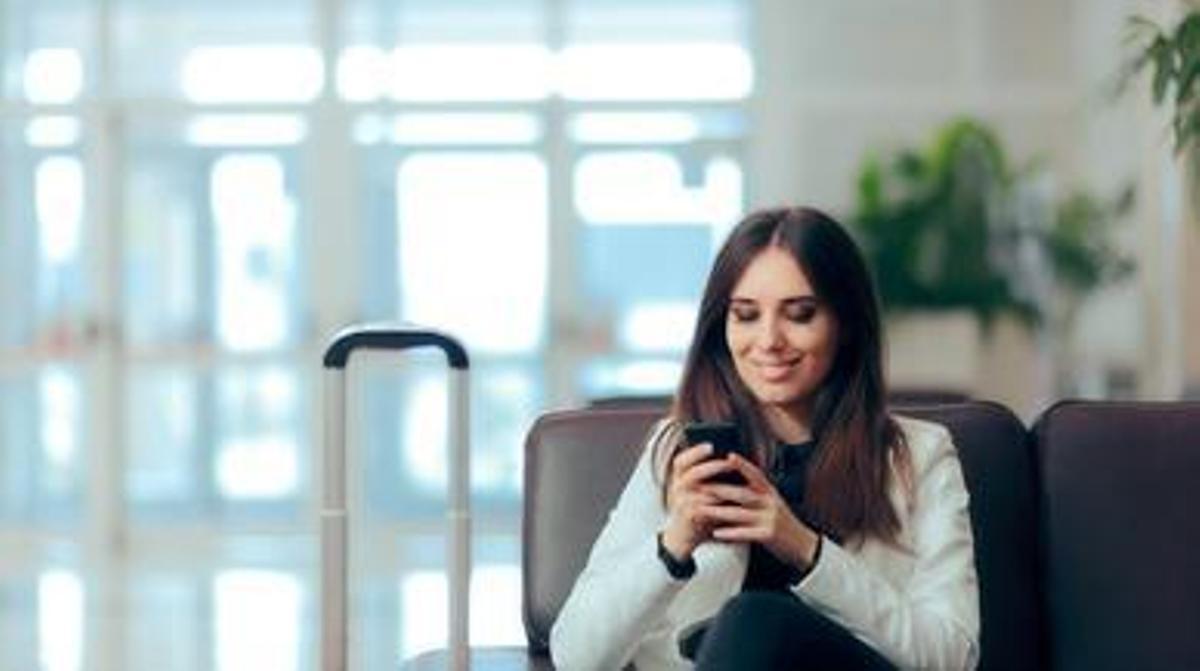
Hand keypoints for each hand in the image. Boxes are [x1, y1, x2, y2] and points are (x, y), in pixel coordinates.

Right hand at [661, 442, 742, 558]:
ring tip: (735, 481)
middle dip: (711, 466)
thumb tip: (730, 462)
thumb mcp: (695, 492)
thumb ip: (706, 479)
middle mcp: (676, 488)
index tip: (710, 445)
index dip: (695, 452)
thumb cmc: (693, 511)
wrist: (681, 537)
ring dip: (719, 484)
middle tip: (729, 462)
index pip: (681, 460)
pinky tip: (731, 499)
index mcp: (678, 479)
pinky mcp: (689, 515)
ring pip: (699, 489)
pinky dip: (718, 502)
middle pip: (690, 472)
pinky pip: (704, 506)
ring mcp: (681, 501)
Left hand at [697, 453, 820, 569]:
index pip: (756, 475)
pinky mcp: (768, 535)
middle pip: (743, 494)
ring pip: (740, 514)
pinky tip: (716, 533)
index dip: (743, 465)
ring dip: (719, 512)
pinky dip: (729, 532)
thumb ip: (757, 493)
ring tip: (701, 510)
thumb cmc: (782, 523)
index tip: (728, 455)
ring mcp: (770, 519)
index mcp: (770, 492)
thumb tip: (732, 484)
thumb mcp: (773, 503)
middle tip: (701, 487)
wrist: (803, 545)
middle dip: (721, 490)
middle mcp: (770, 503)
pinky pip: (745, 533)